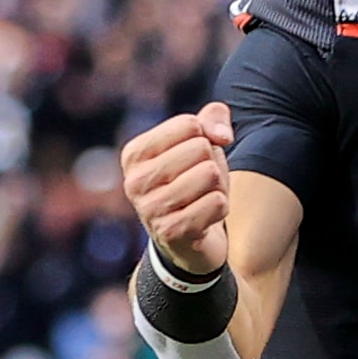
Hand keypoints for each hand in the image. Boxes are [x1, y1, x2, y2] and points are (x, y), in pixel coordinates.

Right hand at [119, 103, 237, 276]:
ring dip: (218, 187)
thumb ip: (214, 119)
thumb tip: (223, 135)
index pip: (189, 124)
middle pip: (201, 148)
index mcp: (134, 153)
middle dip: (212, 164)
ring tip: (203, 198)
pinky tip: (206, 217)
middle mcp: (135, 181)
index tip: (196, 158)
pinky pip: (217, 202)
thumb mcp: (202, 144)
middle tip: (200, 184)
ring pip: (210, 174)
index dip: (206, 138)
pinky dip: (221, 208)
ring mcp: (150, 209)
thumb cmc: (193, 182)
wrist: (190, 240)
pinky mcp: (171, 232)